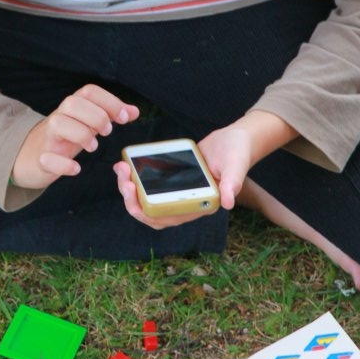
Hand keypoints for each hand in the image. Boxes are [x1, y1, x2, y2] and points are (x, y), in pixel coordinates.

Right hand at [11, 84, 139, 188]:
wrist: (31, 156)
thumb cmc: (66, 137)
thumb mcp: (89, 124)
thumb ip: (110, 116)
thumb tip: (134, 111)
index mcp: (73, 107)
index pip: (89, 92)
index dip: (110, 101)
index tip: (124, 118)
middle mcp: (59, 117)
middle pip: (72, 103)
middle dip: (95, 116)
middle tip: (108, 132)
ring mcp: (48, 138)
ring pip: (58, 123)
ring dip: (80, 134)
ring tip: (93, 147)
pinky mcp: (41, 159)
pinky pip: (47, 158)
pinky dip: (63, 164)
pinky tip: (76, 168)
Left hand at [114, 110, 296, 227]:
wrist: (235, 139)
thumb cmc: (237, 154)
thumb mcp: (236, 165)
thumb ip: (233, 182)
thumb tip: (228, 202)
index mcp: (198, 205)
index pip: (168, 219)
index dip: (148, 214)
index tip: (134, 198)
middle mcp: (185, 202)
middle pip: (151, 211)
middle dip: (132, 199)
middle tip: (123, 178)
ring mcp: (176, 190)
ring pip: (146, 197)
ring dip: (130, 187)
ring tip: (121, 168)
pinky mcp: (170, 177)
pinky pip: (148, 182)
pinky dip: (135, 175)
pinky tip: (127, 163)